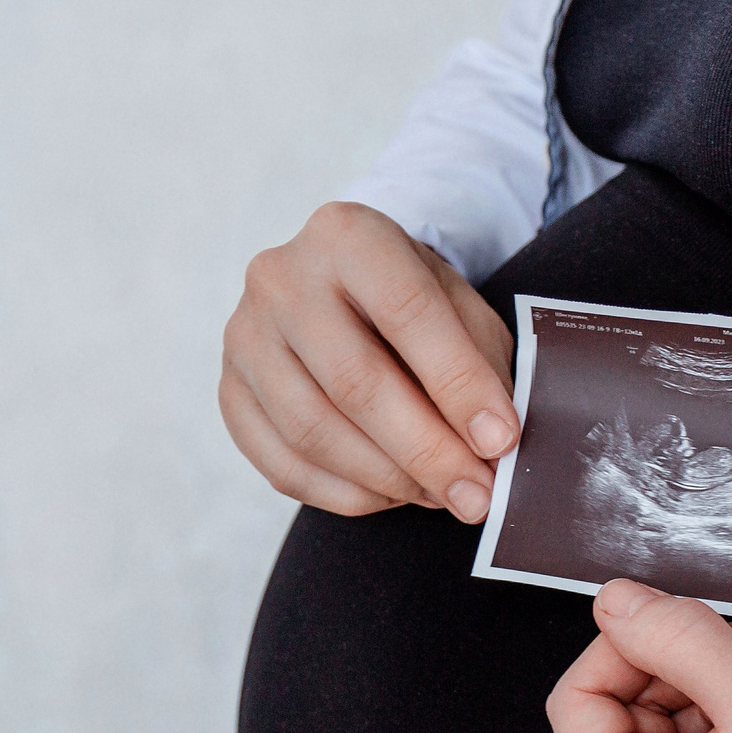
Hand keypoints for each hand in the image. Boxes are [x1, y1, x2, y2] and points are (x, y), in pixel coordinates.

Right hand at [220, 202, 517, 521]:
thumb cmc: (412, 301)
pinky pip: (282, 466)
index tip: (501, 440)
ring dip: (388, 480)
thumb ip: (479, 365)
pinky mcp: (230, 392)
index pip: (407, 312)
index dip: (458, 384)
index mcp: (348, 235)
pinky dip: (346, 494)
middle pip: (354, 382)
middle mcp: (282, 279)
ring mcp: (245, 337)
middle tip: (477, 496)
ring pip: (313, 431)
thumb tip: (493, 447)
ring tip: (442, 495)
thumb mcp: (460, 306)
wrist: (343, 289)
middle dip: (426, 451)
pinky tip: (392, 495)